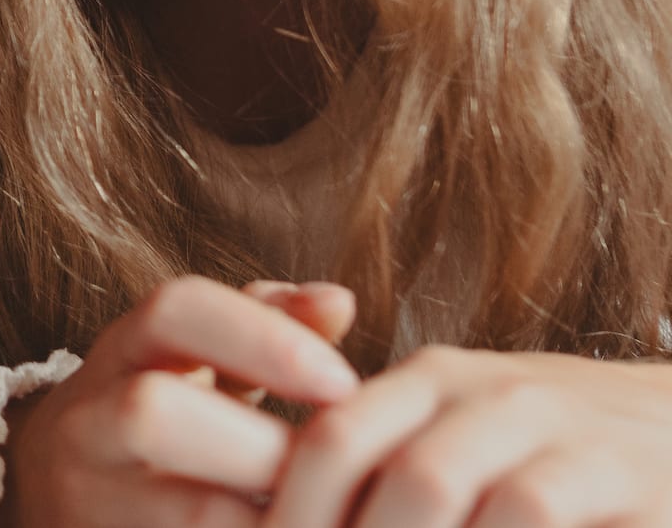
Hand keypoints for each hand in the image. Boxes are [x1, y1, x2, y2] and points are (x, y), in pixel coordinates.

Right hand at [2, 276, 359, 527]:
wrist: (52, 494)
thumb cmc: (158, 422)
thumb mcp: (198, 361)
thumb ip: (266, 324)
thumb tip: (339, 301)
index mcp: (122, 352)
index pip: (175, 312)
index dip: (262, 338)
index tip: (344, 383)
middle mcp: (87, 421)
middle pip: (153, 411)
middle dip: (261, 445)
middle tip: (338, 472)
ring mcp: (87, 498)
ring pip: (186, 513)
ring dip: (268, 512)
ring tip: (326, 509)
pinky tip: (297, 526)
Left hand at [266, 345, 671, 527]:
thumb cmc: (545, 454)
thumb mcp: (457, 435)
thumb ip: (377, 468)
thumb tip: (259, 520)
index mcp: (432, 381)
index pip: (333, 440)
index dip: (290, 516)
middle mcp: (496, 397)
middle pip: (402, 479)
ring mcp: (569, 440)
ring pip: (456, 495)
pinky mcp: (634, 490)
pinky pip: (537, 521)